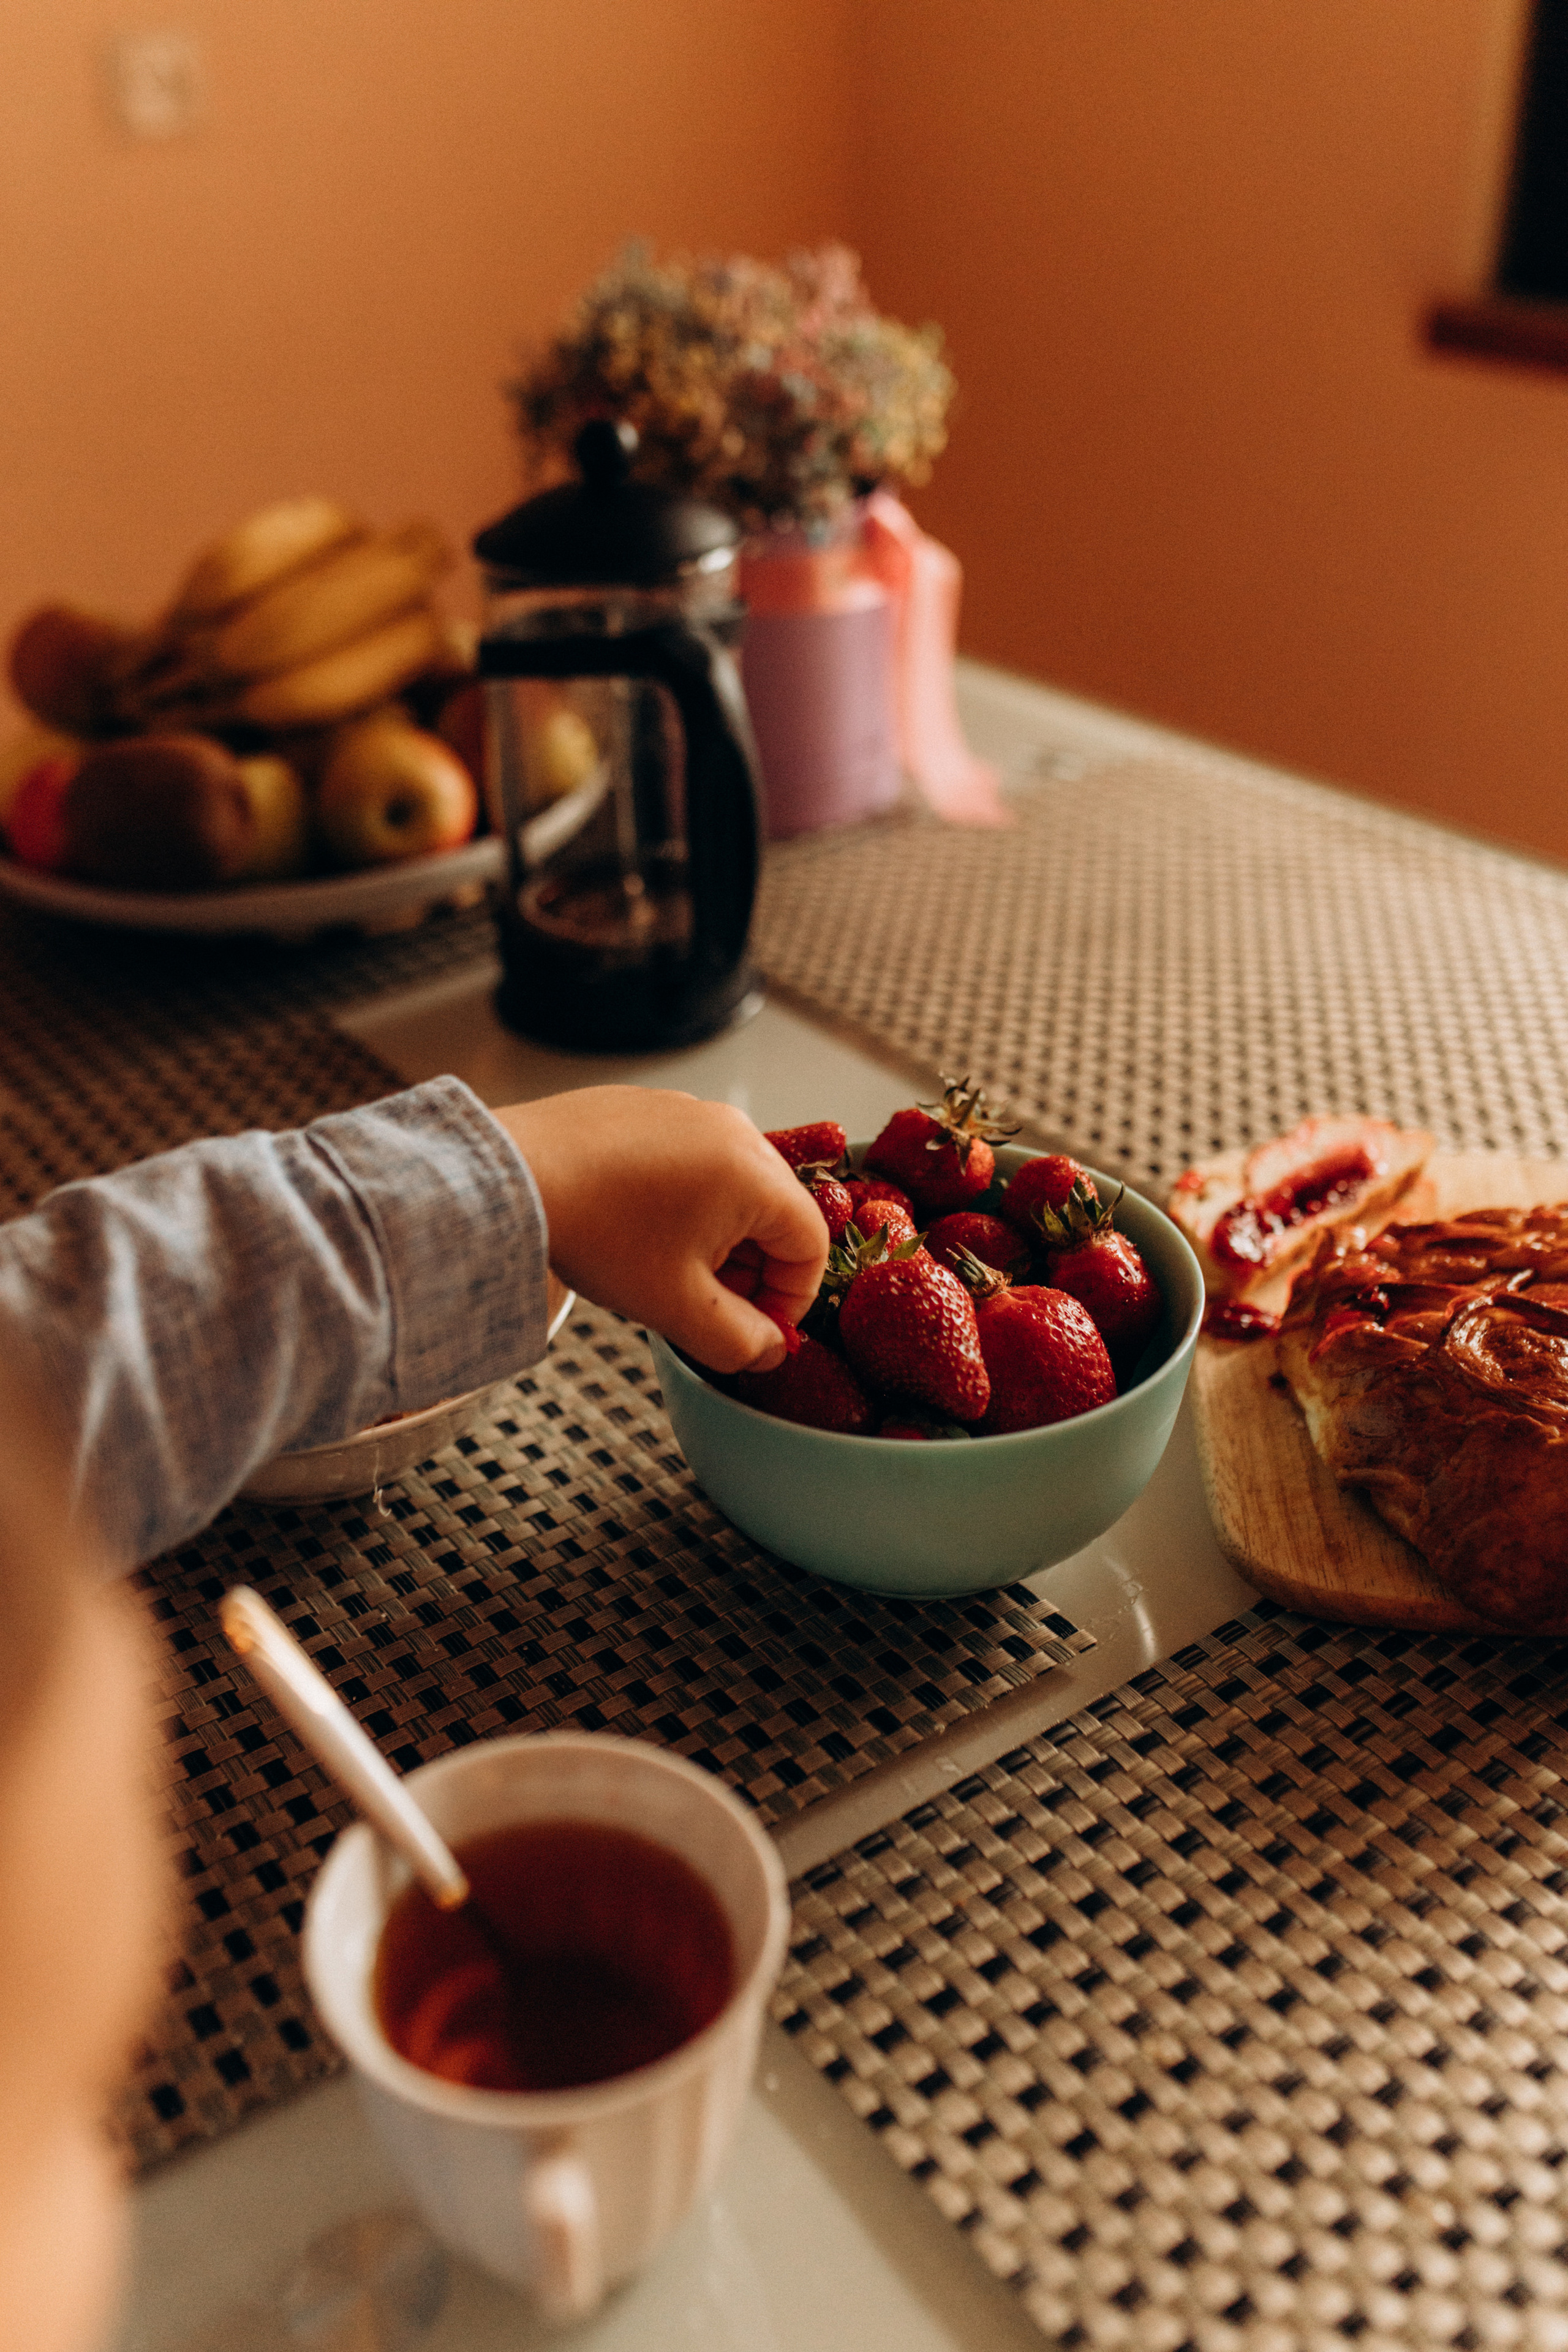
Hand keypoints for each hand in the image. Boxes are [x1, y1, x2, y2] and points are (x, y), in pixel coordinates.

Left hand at [493, 1089, 827, 1373]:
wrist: (511, 1176)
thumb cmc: (597, 1234)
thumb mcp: (678, 1308)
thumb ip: (740, 1342)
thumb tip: (770, 1350)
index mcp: (755, 1174)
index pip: (812, 1244)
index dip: (792, 1300)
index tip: (756, 1329)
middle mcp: (732, 1129)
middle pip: (775, 1212)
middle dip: (753, 1269)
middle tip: (710, 1306)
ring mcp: (688, 1110)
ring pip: (732, 1187)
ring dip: (717, 1237)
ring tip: (666, 1269)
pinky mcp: (649, 1106)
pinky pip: (689, 1160)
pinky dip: (681, 1201)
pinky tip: (635, 1229)